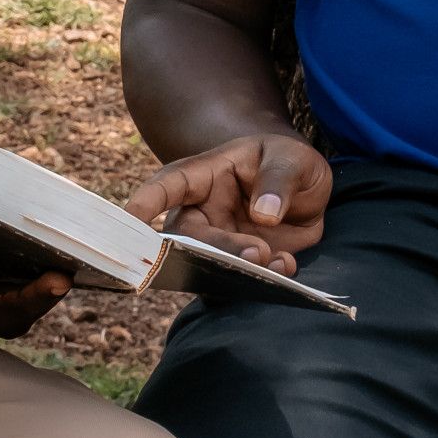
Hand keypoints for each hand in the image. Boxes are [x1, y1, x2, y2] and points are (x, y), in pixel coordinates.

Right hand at [123, 132, 330, 274]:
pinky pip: (238, 279)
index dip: (147, 202)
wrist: (306, 190)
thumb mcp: (291, 158)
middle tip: (256, 253)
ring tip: (275, 263)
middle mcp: (203, 210)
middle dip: (215, 249)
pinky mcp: (238, 262)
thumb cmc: (287, 162)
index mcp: (206, 174)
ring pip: (210, 262)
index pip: (169, 184)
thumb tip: (265, 213)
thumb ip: (279, 180)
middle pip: (189, 235)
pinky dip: (263, 278)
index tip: (131, 220)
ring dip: (239, 269)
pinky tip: (286, 265)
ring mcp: (219, 239)